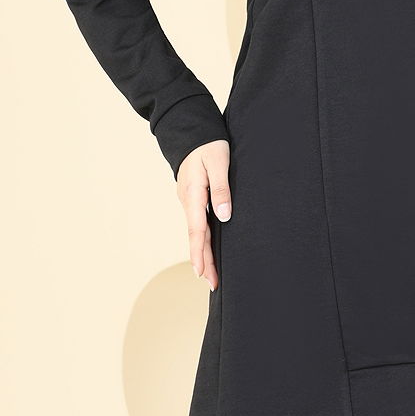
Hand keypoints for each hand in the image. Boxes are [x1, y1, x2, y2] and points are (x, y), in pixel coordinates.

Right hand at [176, 138, 230, 292]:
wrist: (192, 131)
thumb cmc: (208, 145)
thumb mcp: (218, 162)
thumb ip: (221, 188)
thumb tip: (225, 216)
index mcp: (193, 195)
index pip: (196, 230)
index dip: (199, 253)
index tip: (202, 273)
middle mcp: (188, 201)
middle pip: (195, 236)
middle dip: (203, 261)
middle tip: (211, 284)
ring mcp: (189, 201)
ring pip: (196, 231)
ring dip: (203, 252)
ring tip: (211, 274)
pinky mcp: (194, 199)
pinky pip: (198, 223)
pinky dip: (202, 239)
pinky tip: (208, 248)